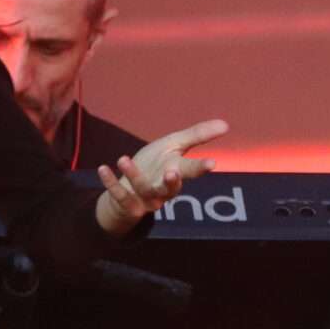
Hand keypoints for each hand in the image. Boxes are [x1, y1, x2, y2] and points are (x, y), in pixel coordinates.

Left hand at [95, 119, 229, 234]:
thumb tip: (226, 124)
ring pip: (143, 190)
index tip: (212, 163)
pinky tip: (103, 167)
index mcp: (177, 172)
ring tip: (123, 159)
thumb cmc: (155, 164)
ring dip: (133, 176)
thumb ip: (197, 136)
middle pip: (171, 188)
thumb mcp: (174, 146)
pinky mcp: (128, 203)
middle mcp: (163, 189)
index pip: (192, 171)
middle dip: (173, 182)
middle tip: (173, 172)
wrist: (130, 189)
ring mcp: (145, 198)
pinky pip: (119, 195)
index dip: (202, 167)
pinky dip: (111, 182)